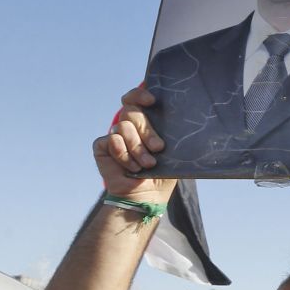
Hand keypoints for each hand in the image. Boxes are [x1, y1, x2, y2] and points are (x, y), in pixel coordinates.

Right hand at [93, 87, 176, 202]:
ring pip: (123, 127)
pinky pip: (112, 140)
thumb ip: (174, 134)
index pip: (136, 98)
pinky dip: (124, 155)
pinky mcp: (102, 146)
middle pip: (131, 112)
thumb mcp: (173, 152)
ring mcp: (114, 135)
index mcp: (145, 122)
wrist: (147, 195)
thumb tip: (186, 116)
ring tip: (147, 164)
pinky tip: (131, 167)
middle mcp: (129, 126)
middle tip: (158, 148)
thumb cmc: (162, 173)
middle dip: (147, 132)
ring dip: (137, 149)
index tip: (151, 100)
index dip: (139, 94)